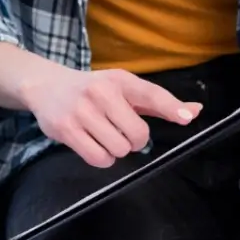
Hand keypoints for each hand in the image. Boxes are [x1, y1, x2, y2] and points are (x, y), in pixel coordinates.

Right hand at [19, 65, 201, 168]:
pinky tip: (92, 144)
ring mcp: (81, 111)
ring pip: (118, 150)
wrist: (45, 85)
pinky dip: (101, 158)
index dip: (172, 107)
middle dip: (133, 141)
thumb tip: (195, 112)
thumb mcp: (124, 89)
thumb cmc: (93, 89)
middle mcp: (101, 92)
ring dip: (115, 150)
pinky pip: (98, 158)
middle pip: (137, 135)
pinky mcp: (66, 128)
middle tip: (120, 132)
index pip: (151, 94)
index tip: (187, 118)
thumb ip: (159, 103)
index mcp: (120, 80)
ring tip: (103, 136)